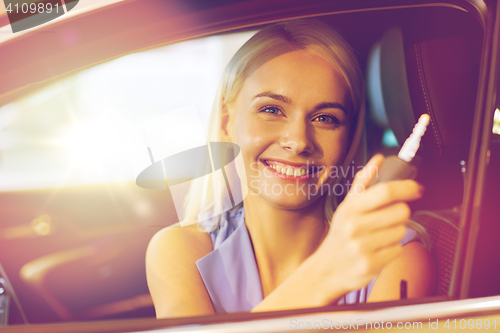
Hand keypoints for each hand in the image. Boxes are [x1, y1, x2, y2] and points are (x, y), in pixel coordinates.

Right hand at [313, 154, 423, 298]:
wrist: (326, 268)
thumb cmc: (340, 234)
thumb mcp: (347, 206)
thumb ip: (364, 181)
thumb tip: (378, 159)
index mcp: (351, 209)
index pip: (386, 192)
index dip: (406, 187)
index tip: (416, 188)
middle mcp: (355, 226)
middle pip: (400, 211)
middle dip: (400, 213)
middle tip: (388, 217)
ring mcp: (363, 246)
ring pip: (401, 231)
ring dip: (395, 232)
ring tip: (379, 235)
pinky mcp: (371, 264)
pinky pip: (398, 249)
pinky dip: (392, 249)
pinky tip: (378, 248)